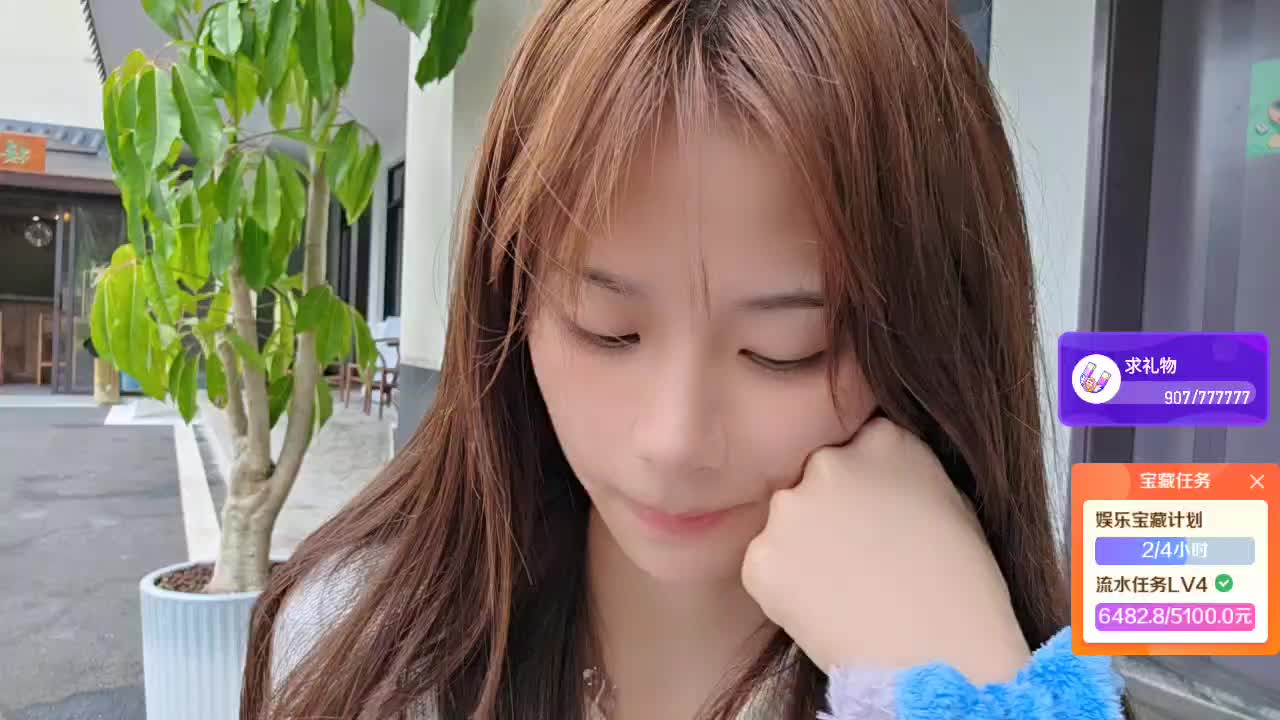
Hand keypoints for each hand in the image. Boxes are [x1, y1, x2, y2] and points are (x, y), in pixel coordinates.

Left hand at [741, 418, 1030, 683]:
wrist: (941, 657)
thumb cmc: (962, 588)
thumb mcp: (951, 503)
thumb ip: (901, 475)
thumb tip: (875, 480)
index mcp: (882, 441)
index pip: (856, 447)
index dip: (864, 487)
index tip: (876, 520)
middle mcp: (828, 463)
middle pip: (813, 479)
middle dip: (828, 512)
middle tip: (856, 560)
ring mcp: (790, 510)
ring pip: (786, 524)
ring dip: (802, 548)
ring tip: (844, 590)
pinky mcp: (762, 558)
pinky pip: (766, 566)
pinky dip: (784, 587)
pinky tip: (823, 610)